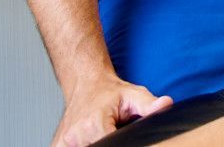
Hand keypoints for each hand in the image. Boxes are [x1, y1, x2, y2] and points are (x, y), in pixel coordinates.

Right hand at [53, 74, 171, 146]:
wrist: (86, 83)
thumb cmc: (109, 92)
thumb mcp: (134, 94)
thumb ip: (149, 105)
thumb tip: (166, 105)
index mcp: (95, 123)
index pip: (112, 146)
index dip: (122, 144)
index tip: (125, 138)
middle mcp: (76, 134)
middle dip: (112, 143)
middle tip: (115, 131)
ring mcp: (64, 142)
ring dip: (99, 143)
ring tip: (104, 133)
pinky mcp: (58, 146)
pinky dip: (85, 145)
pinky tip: (92, 139)